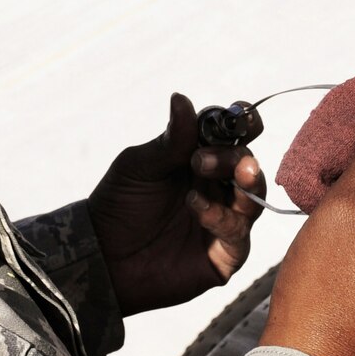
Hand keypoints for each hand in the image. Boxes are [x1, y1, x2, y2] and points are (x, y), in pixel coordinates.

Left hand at [88, 93, 266, 315]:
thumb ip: (169, 141)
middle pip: (248, 166)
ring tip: (204, 175)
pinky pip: (238, 234)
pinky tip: (195, 208)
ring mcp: (224, 222)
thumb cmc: (118, 206)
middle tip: (201, 160)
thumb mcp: (140, 166)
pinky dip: (221, 218)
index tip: (237, 115)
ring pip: (253, 199)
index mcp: (201, 161)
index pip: (234, 138)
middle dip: (234, 158)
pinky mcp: (224, 255)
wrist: (101, 256)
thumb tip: (181, 98)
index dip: (242, 124)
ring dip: (239, 183)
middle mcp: (218, 189)